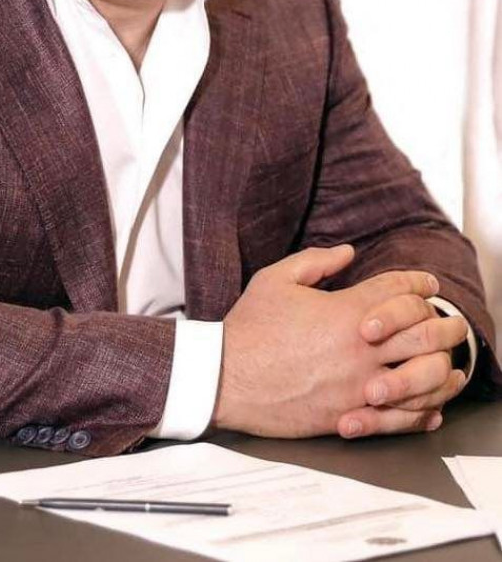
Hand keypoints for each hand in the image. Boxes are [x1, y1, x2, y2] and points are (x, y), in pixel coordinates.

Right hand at [211, 245, 443, 438]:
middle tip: (446, 320)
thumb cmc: (249, 327)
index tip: (427, 283)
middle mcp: (360, 349)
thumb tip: (348, 252)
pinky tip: (428, 405)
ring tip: (445, 362)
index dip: (418, 282)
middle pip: (424, 332)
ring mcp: (359, 386)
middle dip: (442, 322)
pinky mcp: (351, 416)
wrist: (225, 377)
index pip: (400, 290)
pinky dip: (423, 411)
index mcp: (345, 311)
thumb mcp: (277, 278)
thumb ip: (317, 260)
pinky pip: (402, 418)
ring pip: (423, 378)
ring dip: (440, 367)